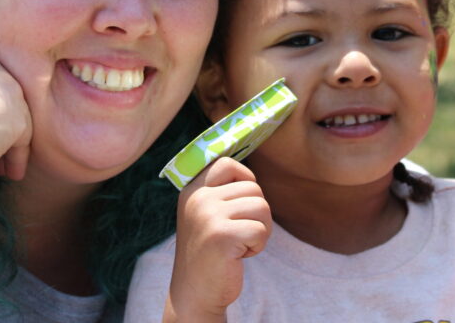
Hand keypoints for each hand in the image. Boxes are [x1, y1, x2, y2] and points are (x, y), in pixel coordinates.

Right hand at [165, 157, 270, 321]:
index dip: (245, 178)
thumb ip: (219, 192)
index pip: (226, 163)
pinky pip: (261, 230)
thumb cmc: (208, 252)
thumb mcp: (204, 214)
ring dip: (260, 229)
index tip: (242, 203)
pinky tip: (239, 255)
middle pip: (253, 188)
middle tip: (239, 233)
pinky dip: (258, 245)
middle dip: (257, 213)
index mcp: (192, 190)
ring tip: (240, 243)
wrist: (195, 292)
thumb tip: (249, 174)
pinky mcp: (222, 236)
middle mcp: (198, 199)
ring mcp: (208, 216)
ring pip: (262, 207)